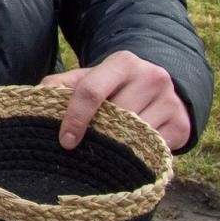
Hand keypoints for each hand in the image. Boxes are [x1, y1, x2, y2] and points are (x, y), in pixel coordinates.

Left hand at [41, 49, 190, 150]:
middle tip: (86, 147)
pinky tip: (127, 158)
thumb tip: (37, 97)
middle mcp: (151, 77)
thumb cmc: (113, 86)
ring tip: (106, 152)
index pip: (92, 90)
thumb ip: (61, 85)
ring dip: (117, 147)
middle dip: (97, 134)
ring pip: (135, 134)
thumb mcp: (88, 78)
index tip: (65, 141)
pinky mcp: (182, 125)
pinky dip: (138, 156)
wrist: (157, 88)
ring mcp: (170, 101)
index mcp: (123, 62)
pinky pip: (154, 149)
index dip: (75, 117)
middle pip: (115, 115)